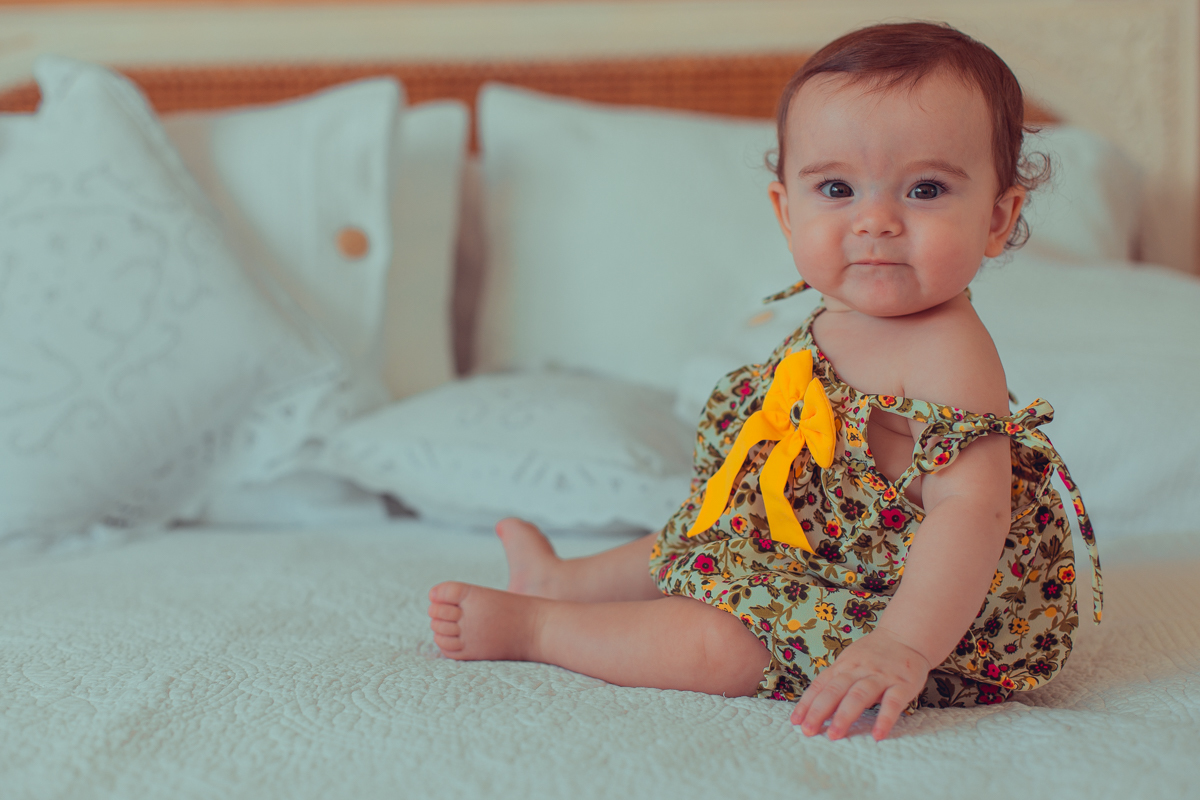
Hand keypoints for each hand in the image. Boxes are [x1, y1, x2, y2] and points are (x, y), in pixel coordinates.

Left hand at [790, 627, 931, 740]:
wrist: (906, 636)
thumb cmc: (874, 654)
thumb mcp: (850, 661)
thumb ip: (836, 681)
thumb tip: (815, 706)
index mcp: (844, 665)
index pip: (821, 685)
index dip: (807, 703)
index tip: (795, 721)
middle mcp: (859, 670)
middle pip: (835, 690)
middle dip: (819, 711)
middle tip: (808, 730)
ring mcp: (881, 677)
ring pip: (859, 695)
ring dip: (845, 715)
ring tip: (834, 735)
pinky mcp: (903, 684)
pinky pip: (893, 703)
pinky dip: (885, 718)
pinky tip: (878, 735)